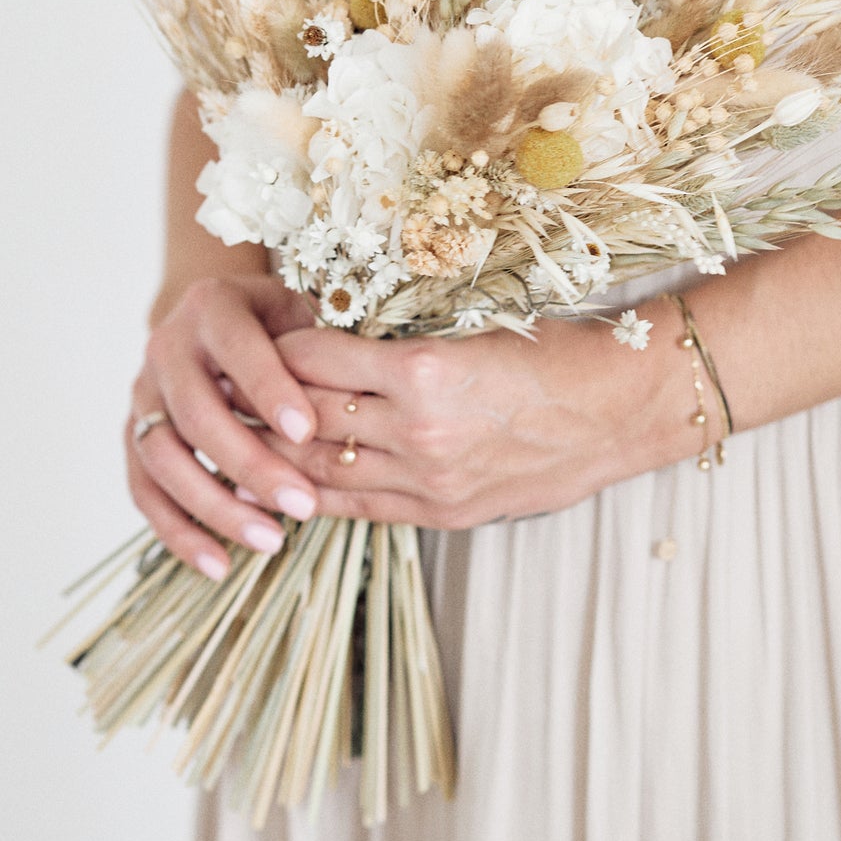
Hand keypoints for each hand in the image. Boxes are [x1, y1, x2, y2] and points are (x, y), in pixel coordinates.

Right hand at [125, 273, 323, 579]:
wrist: (212, 317)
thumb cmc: (276, 321)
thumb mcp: (299, 313)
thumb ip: (317, 347)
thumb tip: (354, 399)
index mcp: (212, 305)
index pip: (238, 347)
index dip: (269, 390)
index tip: (308, 432)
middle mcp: (167, 347)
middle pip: (198, 413)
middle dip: (251, 463)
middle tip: (304, 504)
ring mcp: (143, 394)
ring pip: (165, 458)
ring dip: (215, 506)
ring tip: (270, 541)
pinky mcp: (133, 435)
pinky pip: (144, 489)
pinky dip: (177, 531)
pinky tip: (218, 564)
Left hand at [263, 305, 696, 530]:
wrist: (618, 409)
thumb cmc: (552, 352)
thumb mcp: (471, 328)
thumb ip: (400, 344)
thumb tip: (334, 342)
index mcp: (423, 368)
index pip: (316, 358)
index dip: (274, 350)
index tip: (249, 339)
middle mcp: (419, 429)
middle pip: (308, 418)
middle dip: (260, 405)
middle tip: (221, 388)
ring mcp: (430, 479)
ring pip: (324, 471)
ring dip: (279, 457)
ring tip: (240, 439)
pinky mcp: (444, 511)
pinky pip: (361, 507)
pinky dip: (320, 495)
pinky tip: (291, 483)